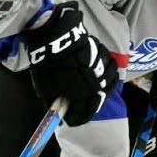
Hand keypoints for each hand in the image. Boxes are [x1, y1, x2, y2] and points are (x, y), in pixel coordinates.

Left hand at [22, 2, 117, 125]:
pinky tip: (98, 68)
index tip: (72, 119)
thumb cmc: (48, 64)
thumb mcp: (45, 87)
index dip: (78, 118)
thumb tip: (58, 110)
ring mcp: (102, 66)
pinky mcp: (103, 51)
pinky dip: (106, 68)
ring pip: (111, 79)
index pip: (86, 112)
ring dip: (104, 85)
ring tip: (96, 86)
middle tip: (82, 105)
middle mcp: (97, 81)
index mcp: (83, 93)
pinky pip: (110, 63)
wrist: (53, 36)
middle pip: (101, 98)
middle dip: (91, 104)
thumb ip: (54, 101)